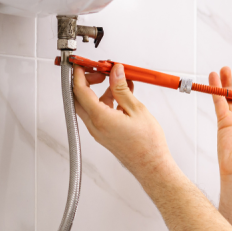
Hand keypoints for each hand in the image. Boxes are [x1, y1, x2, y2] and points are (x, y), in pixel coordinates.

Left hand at [72, 64, 176, 184]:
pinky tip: (123, 97)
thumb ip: (122, 89)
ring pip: (90, 105)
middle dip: (88, 81)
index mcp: (100, 118)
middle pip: (80, 98)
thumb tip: (115, 72)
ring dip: (101, 92)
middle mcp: (95, 126)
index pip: (80, 90)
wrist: (151, 165)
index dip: (80, 74)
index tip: (84, 64)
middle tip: (102, 72)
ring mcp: (98, 131)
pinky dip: (107, 102)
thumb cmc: (147, 144)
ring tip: (120, 84)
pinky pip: (99, 114)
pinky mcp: (104, 134)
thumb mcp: (136, 109)